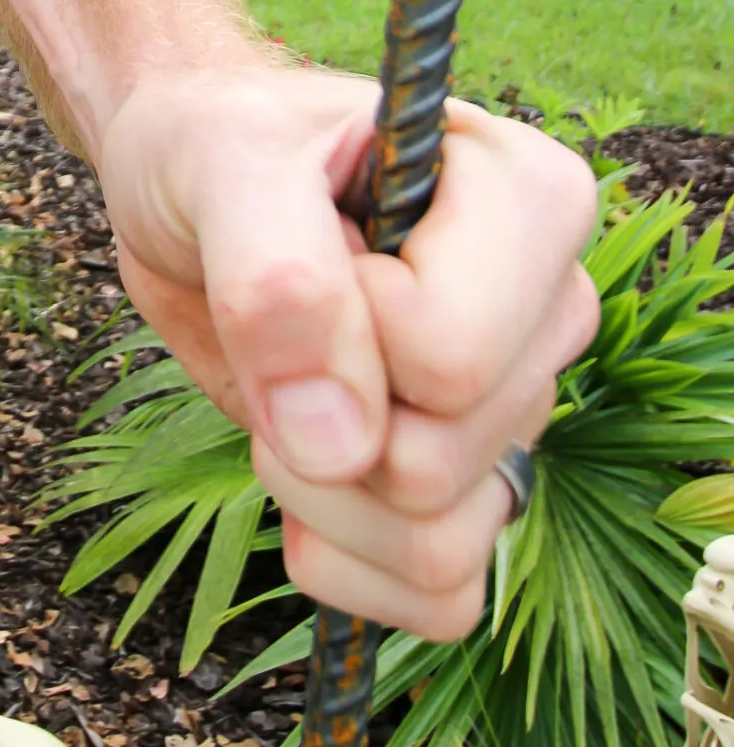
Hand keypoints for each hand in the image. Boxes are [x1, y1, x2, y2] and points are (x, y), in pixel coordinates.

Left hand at [98, 66, 598, 639]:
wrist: (194, 185)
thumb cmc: (221, 147)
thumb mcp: (223, 165)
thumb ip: (280, 283)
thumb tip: (338, 444)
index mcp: (534, 203)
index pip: (450, 357)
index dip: (339, 331)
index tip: (312, 248)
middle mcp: (551, 312)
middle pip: (439, 461)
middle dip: (315, 418)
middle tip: (281, 326)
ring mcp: (520, 408)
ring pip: (442, 544)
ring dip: (318, 494)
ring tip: (287, 387)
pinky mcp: (473, 485)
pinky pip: (440, 599)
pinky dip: (347, 562)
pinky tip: (300, 478)